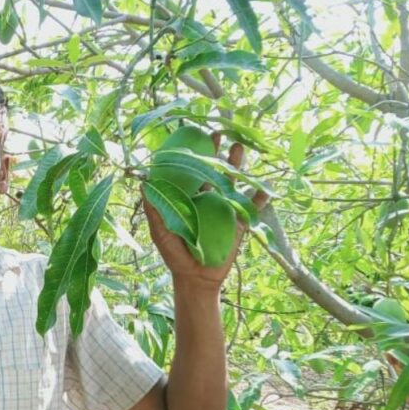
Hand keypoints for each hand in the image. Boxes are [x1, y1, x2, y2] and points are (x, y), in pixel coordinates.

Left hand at [142, 133, 268, 289]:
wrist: (196, 278)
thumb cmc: (174, 254)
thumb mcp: (161, 231)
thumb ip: (154, 208)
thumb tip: (142, 183)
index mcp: (189, 197)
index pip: (192, 170)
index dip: (193, 153)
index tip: (194, 134)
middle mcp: (207, 199)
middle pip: (214, 170)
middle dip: (217, 151)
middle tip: (219, 131)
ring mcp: (225, 209)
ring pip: (233, 182)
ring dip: (237, 165)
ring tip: (239, 147)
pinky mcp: (239, 223)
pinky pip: (252, 208)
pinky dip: (260, 198)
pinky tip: (266, 187)